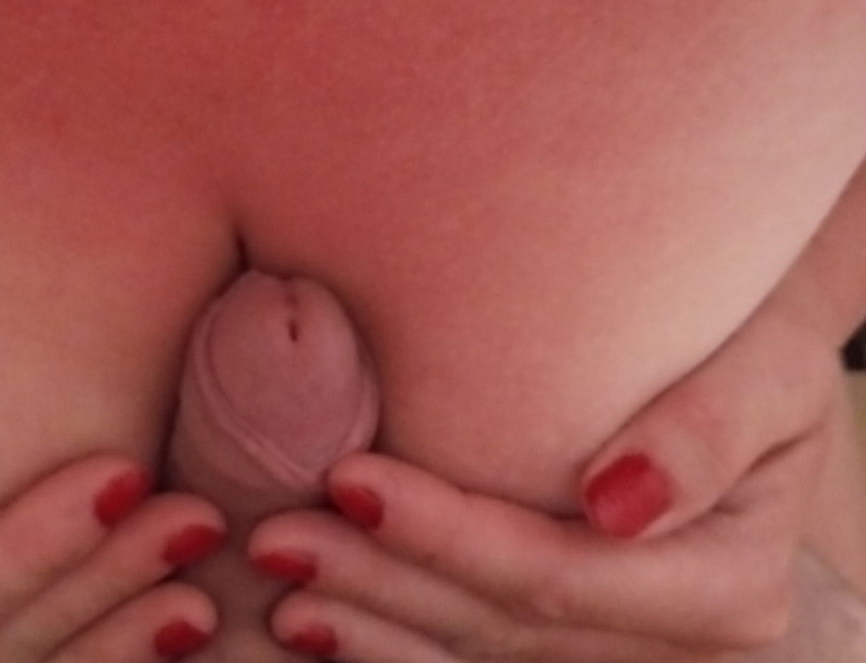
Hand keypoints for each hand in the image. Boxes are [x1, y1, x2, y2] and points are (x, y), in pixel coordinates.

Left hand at [247, 299, 838, 661]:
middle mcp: (671, 638)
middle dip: (383, 583)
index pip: (557, 575)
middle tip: (277, 538)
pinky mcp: (574, 633)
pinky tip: (324, 623)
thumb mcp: (767, 367)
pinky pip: (473, 649)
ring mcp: (619, 647)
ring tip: (284, 592)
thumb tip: (616, 504)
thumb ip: (705, 435)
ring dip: (374, 621)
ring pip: (475, 651)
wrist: (750, 355)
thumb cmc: (755, 340)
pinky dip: (395, 637)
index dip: (448, 536)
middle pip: (502, 624)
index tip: (348, 480)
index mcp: (724, 586)